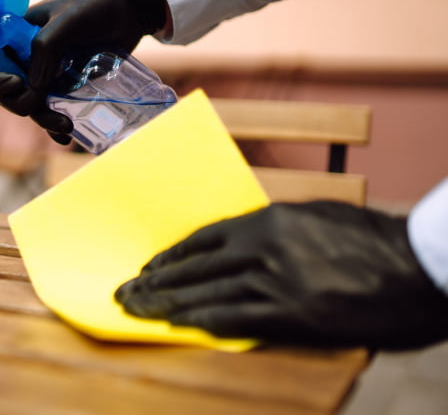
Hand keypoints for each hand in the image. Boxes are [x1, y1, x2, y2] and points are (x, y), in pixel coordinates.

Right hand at [0, 0, 166, 143]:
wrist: (131, 8)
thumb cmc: (94, 5)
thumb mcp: (64, 22)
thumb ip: (43, 51)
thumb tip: (32, 92)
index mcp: (16, 35)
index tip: (16, 83)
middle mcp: (27, 56)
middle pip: (8, 91)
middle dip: (20, 105)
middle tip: (38, 109)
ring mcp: (47, 72)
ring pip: (32, 104)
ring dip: (42, 119)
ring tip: (65, 127)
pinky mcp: (67, 84)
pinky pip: (54, 109)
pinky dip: (56, 126)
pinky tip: (66, 136)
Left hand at [114, 201, 447, 349]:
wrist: (420, 268)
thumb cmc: (372, 240)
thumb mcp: (316, 219)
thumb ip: (275, 231)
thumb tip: (238, 246)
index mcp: (271, 219)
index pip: (204, 237)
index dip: (172, 255)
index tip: (150, 265)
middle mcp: (265, 247)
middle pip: (197, 266)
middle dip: (157, 280)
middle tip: (126, 291)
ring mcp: (277, 282)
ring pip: (207, 292)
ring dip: (168, 303)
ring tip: (138, 309)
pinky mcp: (292, 315)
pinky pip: (235, 319)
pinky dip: (203, 322)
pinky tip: (179, 326)